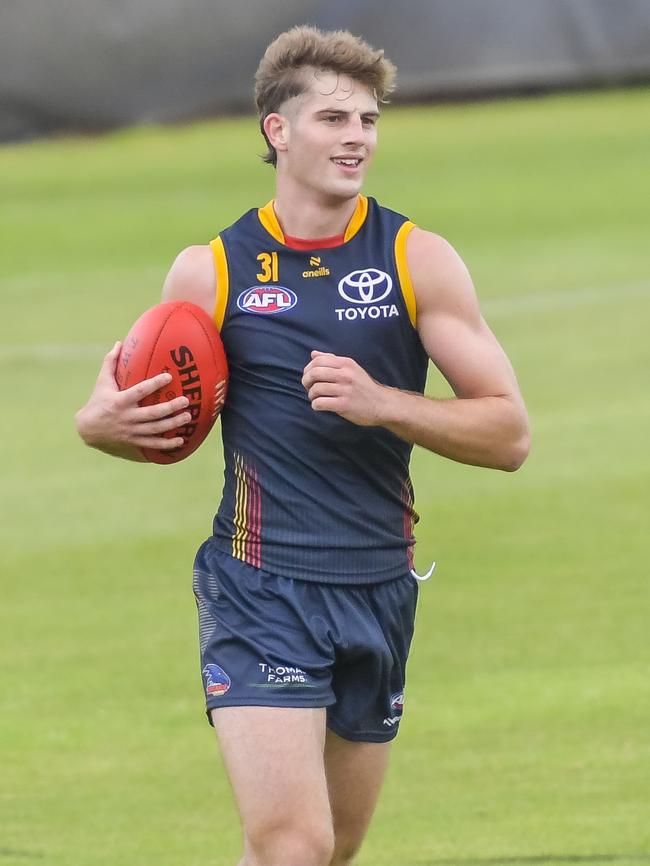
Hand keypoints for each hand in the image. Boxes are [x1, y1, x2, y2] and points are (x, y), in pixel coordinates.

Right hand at [75, 342, 192, 459]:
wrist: (87, 429)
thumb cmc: (98, 401)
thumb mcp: (102, 382)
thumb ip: (111, 362)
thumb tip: (119, 343)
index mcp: (120, 401)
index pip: (140, 391)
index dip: (155, 384)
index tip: (169, 377)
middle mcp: (127, 417)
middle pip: (152, 413)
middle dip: (170, 407)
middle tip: (185, 400)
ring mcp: (131, 431)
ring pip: (155, 429)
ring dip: (173, 424)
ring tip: (188, 416)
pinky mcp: (134, 442)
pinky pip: (153, 444)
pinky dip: (167, 444)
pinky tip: (181, 441)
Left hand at [301, 350, 387, 426]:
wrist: (382, 404)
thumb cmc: (364, 387)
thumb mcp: (352, 368)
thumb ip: (332, 360)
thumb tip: (313, 354)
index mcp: (346, 363)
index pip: (318, 360)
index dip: (308, 369)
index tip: (309, 377)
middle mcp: (346, 375)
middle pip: (314, 373)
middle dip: (306, 381)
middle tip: (309, 388)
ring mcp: (345, 390)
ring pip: (316, 389)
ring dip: (311, 395)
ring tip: (316, 398)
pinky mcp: (344, 405)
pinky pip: (320, 403)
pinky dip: (316, 405)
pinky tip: (320, 406)